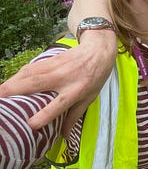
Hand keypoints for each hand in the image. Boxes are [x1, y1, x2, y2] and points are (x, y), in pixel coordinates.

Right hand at [0, 31, 116, 136]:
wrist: (98, 50)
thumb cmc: (95, 76)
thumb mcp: (90, 97)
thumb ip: (75, 116)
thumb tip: (64, 136)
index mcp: (77, 90)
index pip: (59, 103)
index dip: (45, 115)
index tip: (31, 124)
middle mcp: (64, 78)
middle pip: (36, 84)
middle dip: (15, 92)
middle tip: (0, 101)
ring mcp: (56, 67)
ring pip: (29, 74)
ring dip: (11, 83)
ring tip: (0, 94)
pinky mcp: (50, 59)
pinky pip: (30, 68)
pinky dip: (17, 75)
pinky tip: (9, 82)